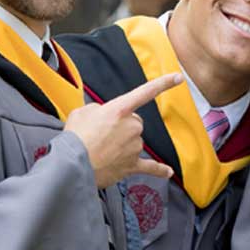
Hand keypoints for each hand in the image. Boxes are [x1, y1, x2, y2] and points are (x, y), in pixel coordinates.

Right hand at [64, 73, 180, 187]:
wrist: (72, 164)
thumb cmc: (75, 137)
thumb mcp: (82, 112)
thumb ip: (99, 110)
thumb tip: (104, 119)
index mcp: (120, 109)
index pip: (145, 92)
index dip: (163, 83)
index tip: (177, 77)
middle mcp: (132, 126)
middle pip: (134, 122)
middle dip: (121, 127)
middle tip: (100, 135)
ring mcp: (134, 146)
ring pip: (134, 141)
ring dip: (121, 145)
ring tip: (100, 150)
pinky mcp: (131, 165)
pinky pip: (150, 167)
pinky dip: (159, 170)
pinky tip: (167, 172)